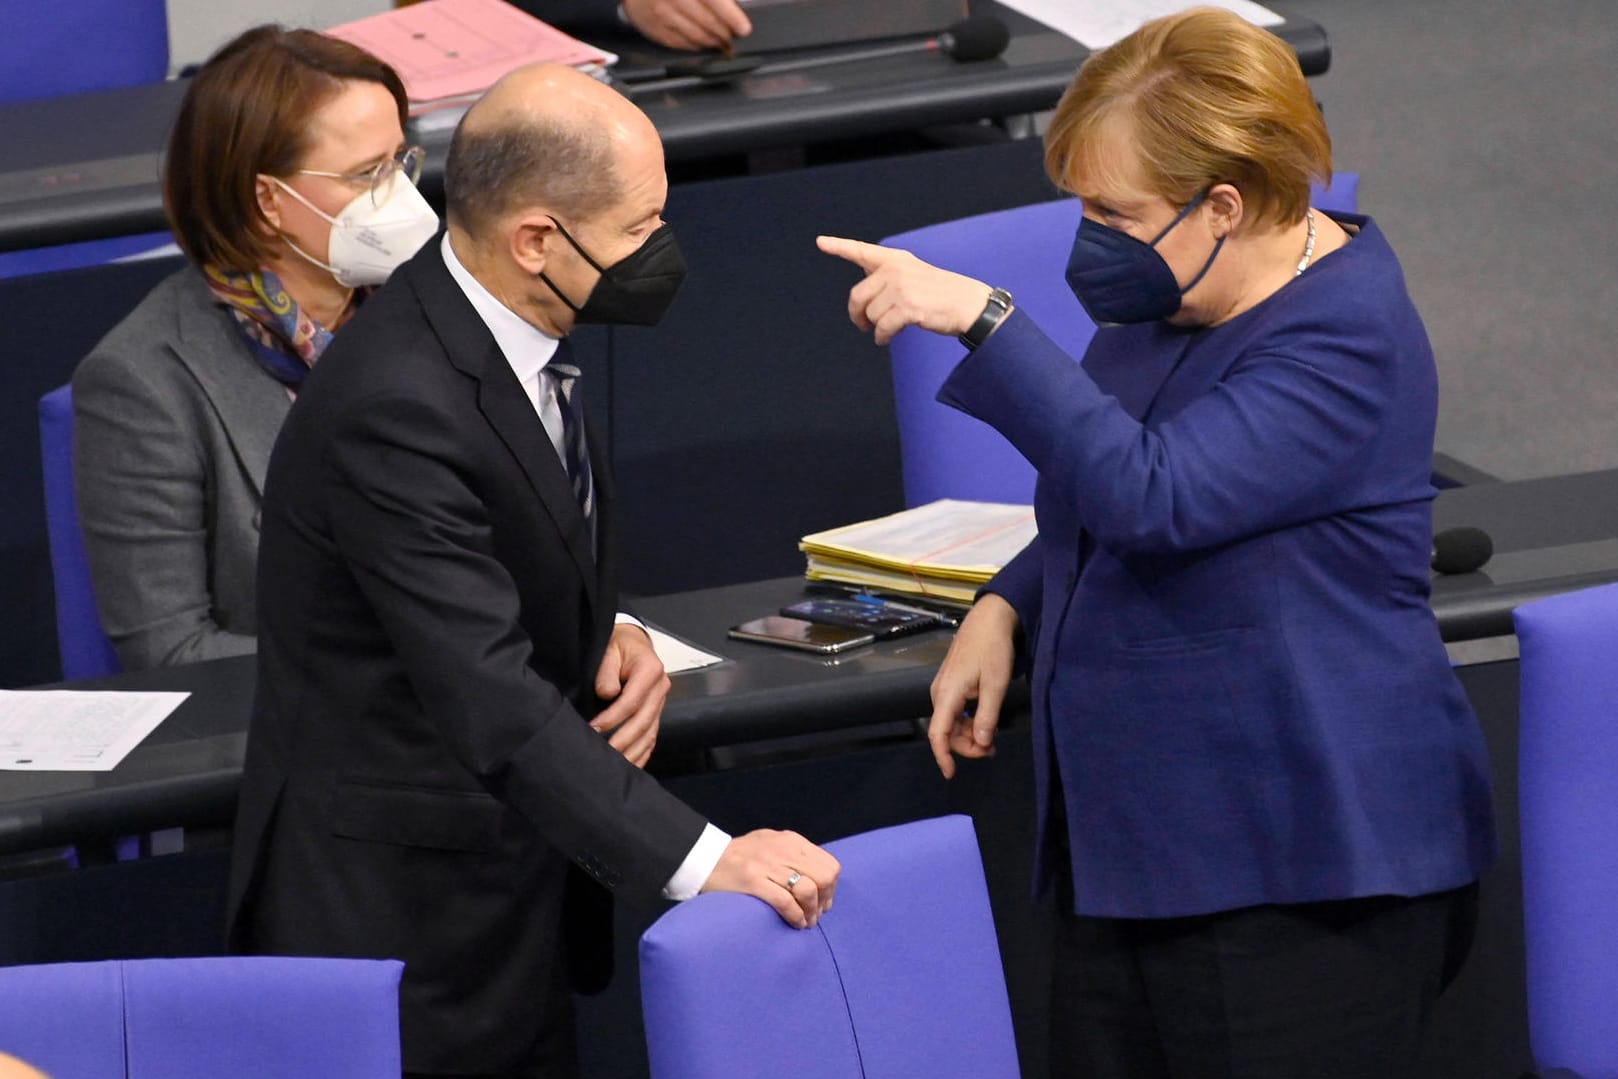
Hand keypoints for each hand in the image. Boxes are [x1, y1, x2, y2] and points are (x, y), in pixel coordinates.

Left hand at [591, 623, 669, 767]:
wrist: (632, 643)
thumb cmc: (619, 645)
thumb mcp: (609, 650)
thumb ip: (607, 671)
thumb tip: (608, 694)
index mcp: (651, 670)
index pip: (632, 701)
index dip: (613, 718)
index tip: (594, 728)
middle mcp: (660, 688)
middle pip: (644, 722)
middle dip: (623, 741)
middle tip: (605, 755)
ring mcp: (660, 702)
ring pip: (650, 733)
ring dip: (633, 752)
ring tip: (616, 766)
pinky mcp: (656, 713)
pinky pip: (652, 737)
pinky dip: (642, 753)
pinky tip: (631, 765)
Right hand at [622, 0, 751, 50]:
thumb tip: (732, 6)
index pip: (713, 0)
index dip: (731, 16)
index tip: (743, 29)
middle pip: (706, 22)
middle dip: (724, 32)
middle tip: (733, 36)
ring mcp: (660, 14)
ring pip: (695, 35)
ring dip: (712, 40)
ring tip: (721, 40)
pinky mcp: (654, 28)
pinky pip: (680, 43)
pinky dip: (695, 45)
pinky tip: (702, 42)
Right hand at [702, 829, 840, 927]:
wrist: (704, 858)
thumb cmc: (740, 855)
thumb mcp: (771, 844)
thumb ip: (794, 856)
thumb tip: (818, 881)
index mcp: (791, 841)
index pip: (829, 864)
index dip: (831, 888)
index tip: (823, 902)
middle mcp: (783, 850)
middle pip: (824, 877)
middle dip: (824, 900)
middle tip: (815, 914)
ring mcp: (768, 865)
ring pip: (808, 890)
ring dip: (811, 912)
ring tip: (805, 922)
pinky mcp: (753, 882)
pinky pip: (785, 902)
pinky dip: (795, 916)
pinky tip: (795, 923)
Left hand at [817, 235, 993, 345]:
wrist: (968, 304)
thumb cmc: (940, 293)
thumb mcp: (913, 274)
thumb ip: (887, 276)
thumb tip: (862, 288)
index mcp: (896, 259)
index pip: (862, 251)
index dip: (839, 247)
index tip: (820, 242)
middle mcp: (896, 269)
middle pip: (858, 296)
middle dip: (857, 314)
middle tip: (861, 324)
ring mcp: (901, 287)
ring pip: (871, 315)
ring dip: (876, 327)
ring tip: (889, 328)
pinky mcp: (907, 307)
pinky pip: (882, 327)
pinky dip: (882, 337)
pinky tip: (886, 339)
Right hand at [928, 593, 1017, 778]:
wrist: (989, 618)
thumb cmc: (993, 649)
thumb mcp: (996, 685)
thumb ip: (987, 717)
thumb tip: (981, 743)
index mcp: (947, 694)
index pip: (938, 733)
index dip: (943, 756)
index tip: (951, 773)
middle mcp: (939, 692)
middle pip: (946, 731)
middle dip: (966, 746)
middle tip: (992, 750)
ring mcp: (944, 687)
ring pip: (951, 722)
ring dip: (969, 734)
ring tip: (993, 737)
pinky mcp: (951, 683)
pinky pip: (954, 711)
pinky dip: (968, 721)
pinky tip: (985, 721)